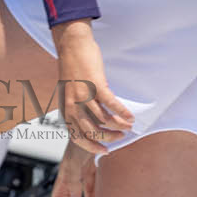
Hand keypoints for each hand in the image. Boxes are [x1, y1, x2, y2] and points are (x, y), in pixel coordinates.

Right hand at [50, 142, 97, 196]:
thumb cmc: (80, 142)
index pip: (58, 196)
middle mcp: (72, 173)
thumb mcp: (74, 164)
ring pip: (81, 192)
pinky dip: (93, 194)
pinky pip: (91, 184)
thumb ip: (73, 183)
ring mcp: (82, 169)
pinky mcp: (92, 165)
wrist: (92, 125)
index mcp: (64, 174)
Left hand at [51, 20, 134, 154]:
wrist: (72, 46)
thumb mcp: (69, 93)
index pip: (77, 137)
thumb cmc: (73, 69)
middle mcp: (73, 105)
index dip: (92, 146)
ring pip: (104, 119)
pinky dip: (122, 112)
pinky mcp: (95, 84)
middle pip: (92, 131)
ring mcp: (84, 95)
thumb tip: (92, 123)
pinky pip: (112, 104)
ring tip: (128, 126)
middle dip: (108, 138)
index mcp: (66, 110)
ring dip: (119, 125)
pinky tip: (130, 116)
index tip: (104, 151)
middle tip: (120, 137)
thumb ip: (77, 108)